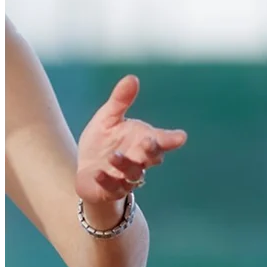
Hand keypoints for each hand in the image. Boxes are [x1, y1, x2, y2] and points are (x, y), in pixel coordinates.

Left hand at [76, 75, 186, 205]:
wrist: (86, 169)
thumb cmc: (103, 142)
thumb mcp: (108, 118)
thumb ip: (120, 101)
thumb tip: (132, 77)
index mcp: (142, 140)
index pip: (161, 140)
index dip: (170, 140)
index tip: (180, 137)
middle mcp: (139, 160)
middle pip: (151, 158)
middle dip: (151, 151)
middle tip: (149, 142)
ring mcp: (126, 177)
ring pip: (133, 173)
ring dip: (125, 164)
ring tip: (114, 155)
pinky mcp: (110, 189)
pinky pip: (111, 187)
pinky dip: (106, 180)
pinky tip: (98, 173)